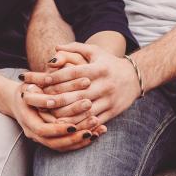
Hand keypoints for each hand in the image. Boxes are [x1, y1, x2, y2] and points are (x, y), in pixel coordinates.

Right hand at [4, 80, 100, 152]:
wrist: (22, 99)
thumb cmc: (30, 85)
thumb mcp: (33, 79)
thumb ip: (44, 75)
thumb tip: (55, 63)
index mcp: (27, 119)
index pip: (42, 130)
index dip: (58, 128)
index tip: (74, 125)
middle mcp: (32, 133)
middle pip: (54, 143)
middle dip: (74, 136)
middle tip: (93, 123)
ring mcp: (42, 139)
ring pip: (62, 147)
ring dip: (80, 141)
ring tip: (98, 131)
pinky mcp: (52, 140)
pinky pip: (67, 146)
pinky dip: (82, 142)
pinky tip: (97, 134)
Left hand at [21, 42, 141, 125]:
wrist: (136, 77)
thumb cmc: (109, 63)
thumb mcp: (95, 51)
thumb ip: (75, 48)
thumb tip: (55, 48)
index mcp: (98, 68)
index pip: (72, 73)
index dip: (55, 78)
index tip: (40, 81)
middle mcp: (104, 84)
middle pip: (75, 94)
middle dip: (56, 99)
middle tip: (39, 102)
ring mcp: (108, 99)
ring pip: (83, 110)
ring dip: (65, 115)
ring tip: (48, 117)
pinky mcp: (112, 111)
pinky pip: (94, 121)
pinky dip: (80, 124)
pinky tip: (66, 127)